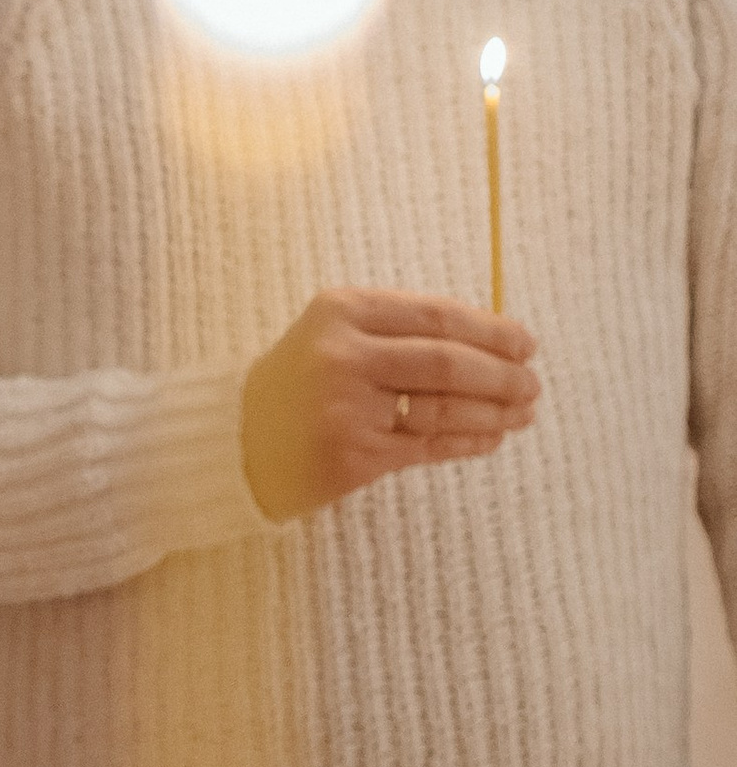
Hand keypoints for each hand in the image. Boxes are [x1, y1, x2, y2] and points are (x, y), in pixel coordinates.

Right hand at [241, 291, 539, 524]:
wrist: (235, 439)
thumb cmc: (298, 382)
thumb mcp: (333, 334)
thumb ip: (398, 330)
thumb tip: (493, 340)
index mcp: (340, 310)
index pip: (436, 315)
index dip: (491, 330)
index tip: (525, 344)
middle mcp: (343, 354)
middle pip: (449, 362)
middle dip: (502, 376)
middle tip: (532, 385)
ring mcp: (347, 407)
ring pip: (445, 408)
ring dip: (494, 413)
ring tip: (521, 414)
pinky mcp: (354, 456)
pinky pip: (429, 448)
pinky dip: (468, 443)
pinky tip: (490, 440)